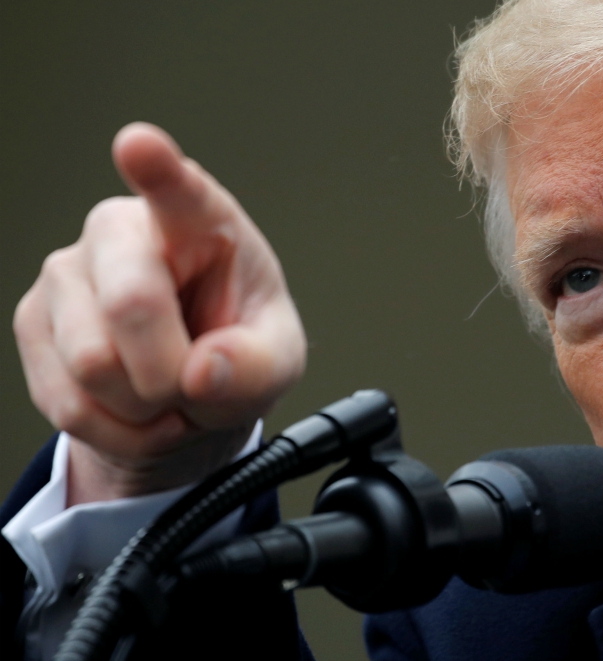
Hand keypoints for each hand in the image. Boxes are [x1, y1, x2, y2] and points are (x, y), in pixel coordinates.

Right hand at [13, 123, 306, 504]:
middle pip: (131, 306)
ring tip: (168, 394)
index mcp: (198, 221)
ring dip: (144, 408)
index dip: (157, 168)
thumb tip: (203, 373)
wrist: (189, 389)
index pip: (178, 190)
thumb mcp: (277, 362)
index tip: (140, 144)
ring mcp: (68, 274)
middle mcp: (122, 231)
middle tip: (195, 383)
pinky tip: (137, 410)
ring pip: (92, 365)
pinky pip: (67, 402)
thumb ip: (256, 367)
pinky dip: (115, 429)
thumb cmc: (238, 350)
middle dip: (171, 373)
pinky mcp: (33, 322)